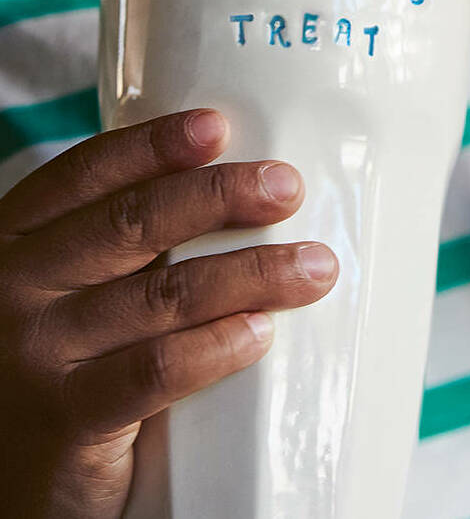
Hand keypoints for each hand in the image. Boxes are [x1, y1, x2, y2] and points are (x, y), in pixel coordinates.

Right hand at [0, 111, 336, 517]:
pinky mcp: (68, 420)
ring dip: (251, 273)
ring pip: (163, 294)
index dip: (153, 146)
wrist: (5, 468)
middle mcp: (18, 288)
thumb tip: (233, 196)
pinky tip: (261, 332)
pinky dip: (217, 346)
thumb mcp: (65, 288)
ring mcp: (38, 354)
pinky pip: (155, 370)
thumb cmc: (57, 360)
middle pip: (132, 223)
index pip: (86, 174)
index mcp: (19, 241)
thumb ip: (119, 248)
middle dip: (220, 196)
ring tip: (313, 266)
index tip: (217, 126)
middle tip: (286, 186)